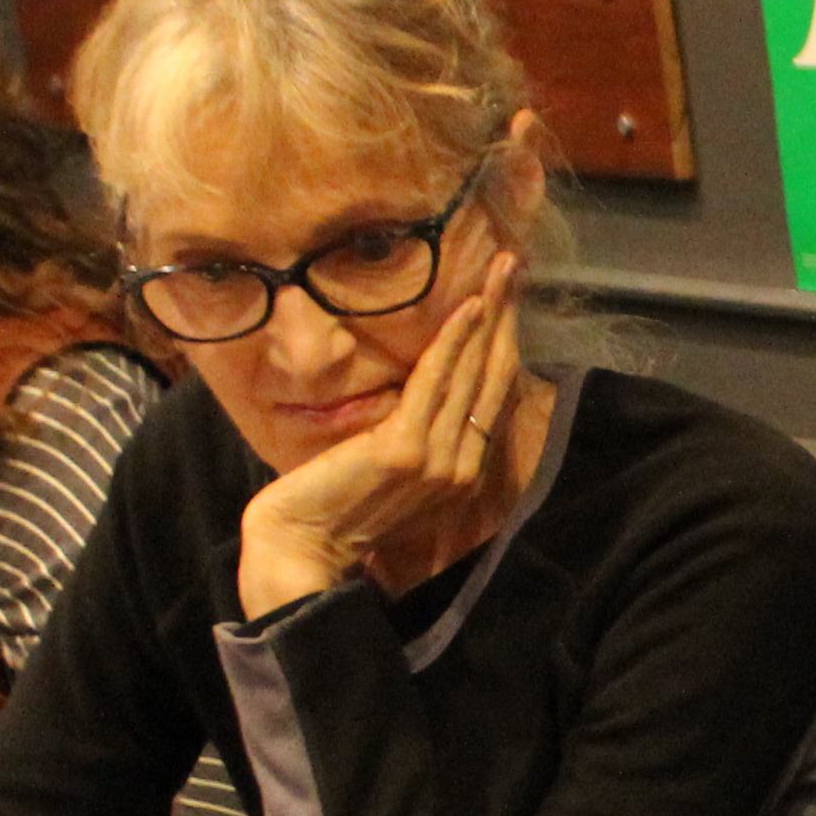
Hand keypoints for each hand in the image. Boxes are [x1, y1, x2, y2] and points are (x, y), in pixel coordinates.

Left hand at [235, 259, 531, 613]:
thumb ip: (414, 442)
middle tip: (515, 265)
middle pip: (493, 377)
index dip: (502, 342)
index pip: (491, 397)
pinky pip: (436, 382)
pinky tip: (468, 306)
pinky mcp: (405, 449)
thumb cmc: (332, 512)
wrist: (300, 550)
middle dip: (506, 316)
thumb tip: (421, 395)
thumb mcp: (387, 474)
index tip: (507, 299)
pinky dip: (454, 341)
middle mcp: (461, 467)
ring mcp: (437, 460)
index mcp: (460, 475)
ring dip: (489, 315)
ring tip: (501, 271)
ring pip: (473, 373)